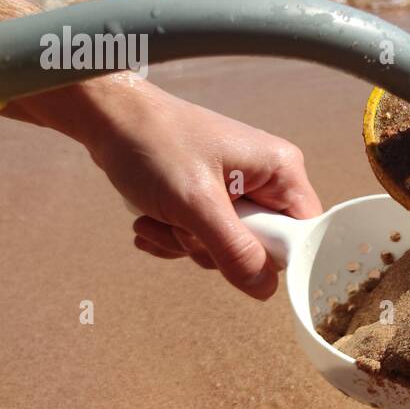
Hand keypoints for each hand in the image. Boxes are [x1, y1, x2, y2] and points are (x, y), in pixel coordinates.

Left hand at [10, 75, 321, 298]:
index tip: (231, 255)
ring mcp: (240, 188)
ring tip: (157, 218)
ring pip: (228, 247)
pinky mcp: (213, 197)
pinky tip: (150, 221)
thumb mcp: (196, 204)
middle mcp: (267, 179)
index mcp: (281, 170)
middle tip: (182, 225)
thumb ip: (235, 250)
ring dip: (185, 243)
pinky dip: (175, 237)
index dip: (271, 256)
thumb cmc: (154, 146)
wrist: (107, 118)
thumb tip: (265, 290)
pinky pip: (206, 238)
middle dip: (212, 248)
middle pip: (261, 246)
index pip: (302, 234)